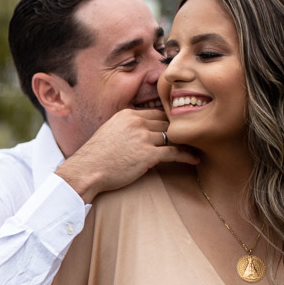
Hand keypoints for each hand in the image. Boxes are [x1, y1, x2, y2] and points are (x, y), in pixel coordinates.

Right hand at [55, 109, 197, 201]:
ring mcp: (143, 138)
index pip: (156, 113)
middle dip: (179, 130)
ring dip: (186, 142)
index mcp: (127, 115)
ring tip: (197, 147)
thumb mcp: (109, 132)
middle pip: (167, 123)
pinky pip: (174, 152)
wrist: (86, 171)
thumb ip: (126, 128)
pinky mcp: (147, 155)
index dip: (169, 121)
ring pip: (173, 136)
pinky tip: (195, 159)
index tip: (178, 128)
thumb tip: (139, 134)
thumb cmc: (95, 157)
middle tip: (193, 137)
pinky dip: (187, 155)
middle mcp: (136, 122)